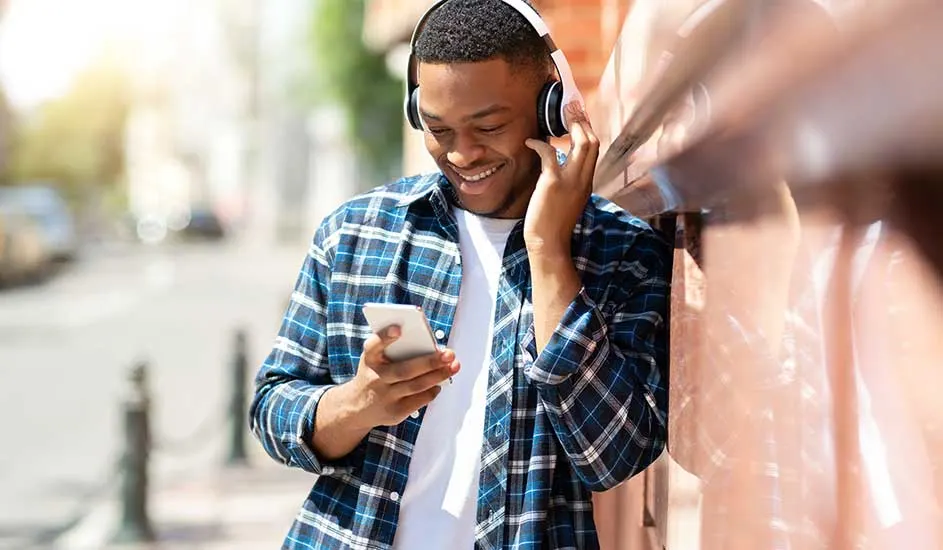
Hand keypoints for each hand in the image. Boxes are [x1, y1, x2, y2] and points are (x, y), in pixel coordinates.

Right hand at [349, 325, 460, 426]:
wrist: (357, 407)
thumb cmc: (375, 374)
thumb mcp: (375, 359)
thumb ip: (393, 350)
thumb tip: (429, 346)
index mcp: (369, 360)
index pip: (373, 346)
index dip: (385, 337)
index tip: (399, 328)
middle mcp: (375, 379)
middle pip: (405, 370)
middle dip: (430, 362)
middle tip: (449, 354)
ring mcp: (384, 397)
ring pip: (416, 386)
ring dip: (438, 376)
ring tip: (454, 366)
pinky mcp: (394, 412)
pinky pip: (419, 401)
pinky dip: (432, 391)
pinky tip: (440, 383)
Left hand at [524, 101, 599, 257]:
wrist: (549, 243)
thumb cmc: (553, 225)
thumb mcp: (566, 201)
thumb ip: (567, 183)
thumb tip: (556, 167)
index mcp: (586, 183)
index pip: (593, 151)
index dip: (587, 131)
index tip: (579, 117)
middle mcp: (583, 180)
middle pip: (592, 142)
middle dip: (583, 121)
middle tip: (572, 106)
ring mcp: (571, 181)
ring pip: (582, 144)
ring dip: (571, 125)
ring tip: (561, 113)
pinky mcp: (553, 183)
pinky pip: (550, 154)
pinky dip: (539, 144)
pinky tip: (529, 141)